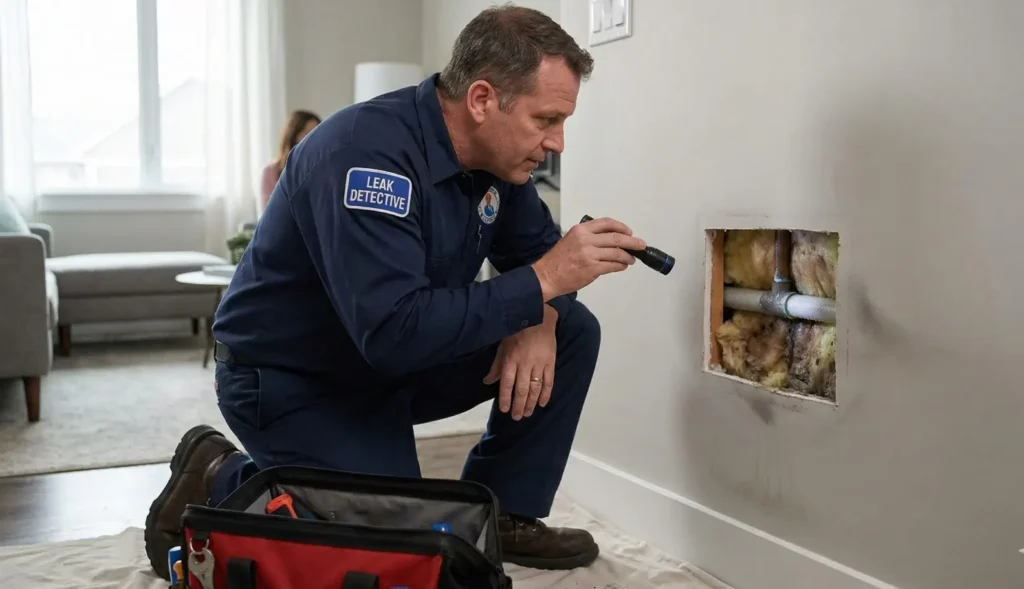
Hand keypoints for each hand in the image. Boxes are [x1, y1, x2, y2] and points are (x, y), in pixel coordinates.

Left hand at [483, 306, 556, 419]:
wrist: (539, 317)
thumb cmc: (517, 331)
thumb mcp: (502, 346)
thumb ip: (496, 366)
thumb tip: (487, 381)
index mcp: (511, 360)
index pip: (506, 384)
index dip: (505, 398)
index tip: (504, 409)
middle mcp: (524, 364)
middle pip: (522, 390)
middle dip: (519, 405)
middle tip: (517, 417)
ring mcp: (539, 364)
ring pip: (535, 388)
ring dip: (531, 403)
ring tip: (528, 413)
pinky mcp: (550, 362)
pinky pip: (549, 381)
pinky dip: (546, 394)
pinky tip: (542, 403)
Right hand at [531, 217, 646, 299]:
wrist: (547, 276)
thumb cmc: (558, 260)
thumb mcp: (571, 240)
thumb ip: (588, 237)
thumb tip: (610, 240)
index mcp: (580, 230)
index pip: (606, 223)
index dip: (621, 227)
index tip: (629, 232)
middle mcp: (586, 240)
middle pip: (616, 237)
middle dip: (632, 241)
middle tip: (641, 245)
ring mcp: (590, 255)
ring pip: (617, 253)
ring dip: (627, 256)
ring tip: (631, 259)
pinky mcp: (592, 269)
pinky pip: (612, 266)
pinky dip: (620, 266)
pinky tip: (622, 266)